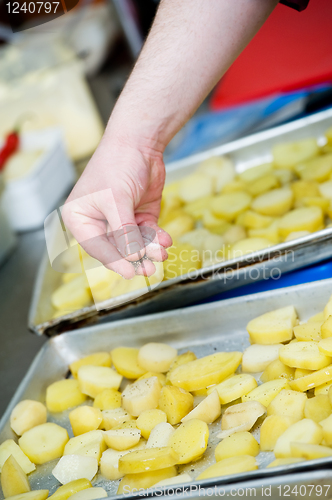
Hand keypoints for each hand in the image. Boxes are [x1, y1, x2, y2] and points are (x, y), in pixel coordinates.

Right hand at [62, 134, 171, 278]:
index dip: (114, 261)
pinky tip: (166, 239)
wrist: (140, 142)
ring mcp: (120, 220)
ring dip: (149, 249)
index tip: (130, 272)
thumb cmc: (117, 164)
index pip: (96, 246)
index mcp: (80, 217)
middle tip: (150, 270)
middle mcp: (99, 222)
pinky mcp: (138, 217)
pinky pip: (147, 234)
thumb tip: (133, 257)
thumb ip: (123, 231)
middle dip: (135, 258)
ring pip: (135, 244)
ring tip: (162, 252)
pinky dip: (157, 238)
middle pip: (117, 249)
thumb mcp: (116, 199)